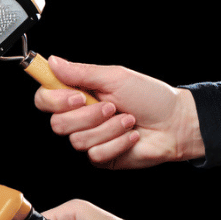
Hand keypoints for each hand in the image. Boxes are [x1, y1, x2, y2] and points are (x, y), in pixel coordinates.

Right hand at [33, 57, 202, 168]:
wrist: (176, 122)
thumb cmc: (151, 97)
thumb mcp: (115, 77)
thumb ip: (81, 72)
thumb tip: (53, 62)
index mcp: (78, 95)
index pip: (44, 99)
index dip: (54, 100)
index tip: (76, 96)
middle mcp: (80, 118)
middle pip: (57, 124)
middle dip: (88, 116)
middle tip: (111, 106)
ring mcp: (89, 138)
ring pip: (78, 140)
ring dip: (108, 128)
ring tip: (128, 119)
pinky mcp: (100, 157)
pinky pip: (95, 154)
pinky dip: (118, 142)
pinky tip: (131, 135)